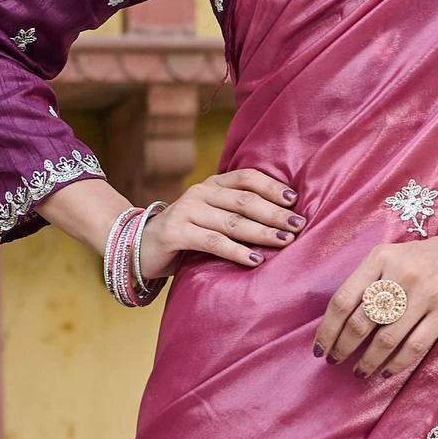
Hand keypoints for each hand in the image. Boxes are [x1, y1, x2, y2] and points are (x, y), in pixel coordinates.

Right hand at [138, 167, 301, 283]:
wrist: (138, 246)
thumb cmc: (186, 234)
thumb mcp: (211, 217)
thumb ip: (236, 212)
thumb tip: (283, 219)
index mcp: (211, 185)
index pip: (247, 178)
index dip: (272, 187)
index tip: (295, 201)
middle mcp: (199, 193)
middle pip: (244, 200)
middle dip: (274, 213)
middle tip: (299, 225)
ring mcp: (186, 211)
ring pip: (232, 222)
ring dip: (261, 232)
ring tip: (284, 241)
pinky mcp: (176, 233)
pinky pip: (213, 242)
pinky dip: (237, 252)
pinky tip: (256, 260)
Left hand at [315, 230, 437, 378]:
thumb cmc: (427, 259)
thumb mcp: (393, 257)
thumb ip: (368, 282)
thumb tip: (340, 323)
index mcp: (380, 259)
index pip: (343, 300)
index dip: (327, 330)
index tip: (320, 349)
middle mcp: (400, 275)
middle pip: (361, 322)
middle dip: (343, 348)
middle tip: (336, 362)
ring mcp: (424, 294)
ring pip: (386, 339)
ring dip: (368, 362)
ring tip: (360, 372)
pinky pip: (414, 347)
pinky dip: (396, 365)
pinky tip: (387, 372)